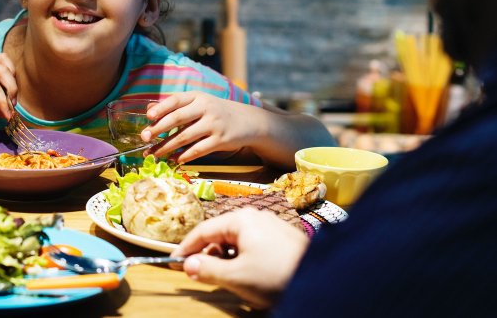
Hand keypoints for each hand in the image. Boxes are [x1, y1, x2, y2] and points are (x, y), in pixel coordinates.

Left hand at [141, 92, 266, 163]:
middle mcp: (206, 108)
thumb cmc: (217, 112)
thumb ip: (176, 106)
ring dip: (167, 146)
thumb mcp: (199, 103)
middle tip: (144, 138)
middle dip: (159, 129)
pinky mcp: (221, 140)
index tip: (148, 117)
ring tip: (154, 153)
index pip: (176, 100)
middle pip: (178, 118)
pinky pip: (198, 150)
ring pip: (185, 137)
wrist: (248, 121)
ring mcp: (214, 124)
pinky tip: (175, 160)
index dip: (161, 108)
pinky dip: (185, 156)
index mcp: (198, 96)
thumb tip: (149, 109)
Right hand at [171, 208, 307, 308]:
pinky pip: (253, 244)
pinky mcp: (282, 238)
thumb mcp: (236, 276)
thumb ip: (208, 269)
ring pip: (237, 239)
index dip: (186, 247)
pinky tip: (247, 274)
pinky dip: (243, 257)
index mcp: (241, 219)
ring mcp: (271, 225)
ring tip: (228, 277)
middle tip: (202, 274)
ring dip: (227, 257)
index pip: (203, 229)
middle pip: (220, 233)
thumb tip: (188, 265)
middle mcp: (255, 216)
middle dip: (209, 253)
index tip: (174, 261)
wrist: (322, 280)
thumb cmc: (277, 275)